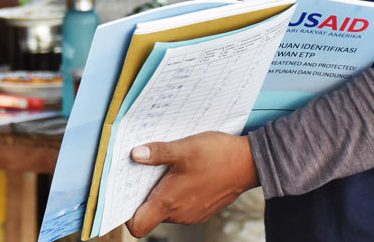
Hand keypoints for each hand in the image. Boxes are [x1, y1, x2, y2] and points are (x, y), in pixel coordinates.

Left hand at [125, 132, 259, 237]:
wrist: (250, 163)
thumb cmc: (218, 156)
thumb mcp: (184, 148)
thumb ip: (158, 153)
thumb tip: (134, 154)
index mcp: (169, 202)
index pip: (137, 225)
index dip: (126, 214)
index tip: (123, 195)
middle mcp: (179, 214)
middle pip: (150, 213)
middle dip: (145, 194)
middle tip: (145, 170)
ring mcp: (192, 214)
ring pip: (167, 208)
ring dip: (164, 192)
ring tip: (168, 168)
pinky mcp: (203, 210)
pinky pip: (182, 205)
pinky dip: (179, 193)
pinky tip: (185, 173)